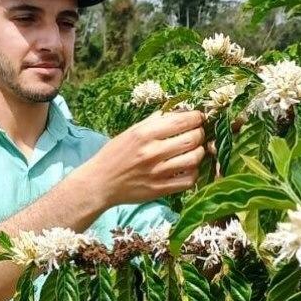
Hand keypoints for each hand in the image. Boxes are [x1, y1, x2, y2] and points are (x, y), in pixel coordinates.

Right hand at [81, 110, 206, 206]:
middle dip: (200, 133)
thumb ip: (153, 122)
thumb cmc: (114, 155)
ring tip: (195, 150)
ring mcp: (157, 172)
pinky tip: (188, 168)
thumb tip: (176, 112)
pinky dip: (194, 172)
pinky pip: (189, 180)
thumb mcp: (130, 132)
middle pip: (192, 139)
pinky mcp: (160, 189)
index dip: (196, 117)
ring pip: (194, 159)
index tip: (198, 118)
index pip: (182, 121)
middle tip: (197, 133)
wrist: (100, 183)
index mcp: (144, 134)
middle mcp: (152, 152)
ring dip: (199, 152)